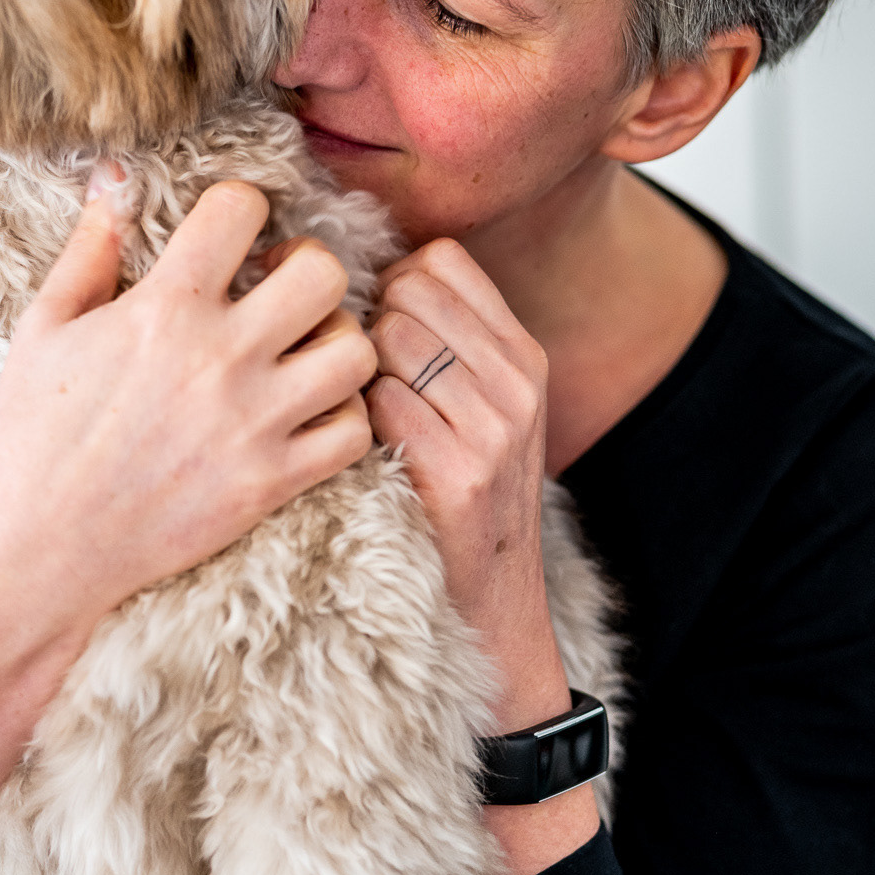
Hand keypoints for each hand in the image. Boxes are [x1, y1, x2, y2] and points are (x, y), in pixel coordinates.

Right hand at [0, 177, 376, 855]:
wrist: (38, 546)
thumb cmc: (33, 433)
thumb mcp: (47, 327)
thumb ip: (90, 248)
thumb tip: (115, 176)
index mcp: (162, 307)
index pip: (241, 207)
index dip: (241, 208)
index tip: (229, 237)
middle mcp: (219, 358)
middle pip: (324, 272)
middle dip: (310, 266)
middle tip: (282, 289)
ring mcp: (253, 423)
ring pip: (356, 350)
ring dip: (337, 341)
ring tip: (302, 351)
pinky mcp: (271, 483)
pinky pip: (355, 432)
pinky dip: (342, 417)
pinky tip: (306, 413)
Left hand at [366, 239, 596, 874]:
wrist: (495, 614)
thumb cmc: (462, 503)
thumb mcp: (480, 413)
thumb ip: (442, 343)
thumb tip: (362, 275)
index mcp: (524, 355)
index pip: (440, 260)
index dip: (387, 281)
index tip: (364, 322)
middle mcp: (518, 382)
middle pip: (406, 291)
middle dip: (361, 324)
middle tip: (350, 379)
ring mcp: (494, 428)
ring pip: (385, 341)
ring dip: (352, 373)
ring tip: (355, 419)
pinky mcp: (458, 475)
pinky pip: (378, 404)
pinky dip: (352, 423)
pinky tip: (356, 455)